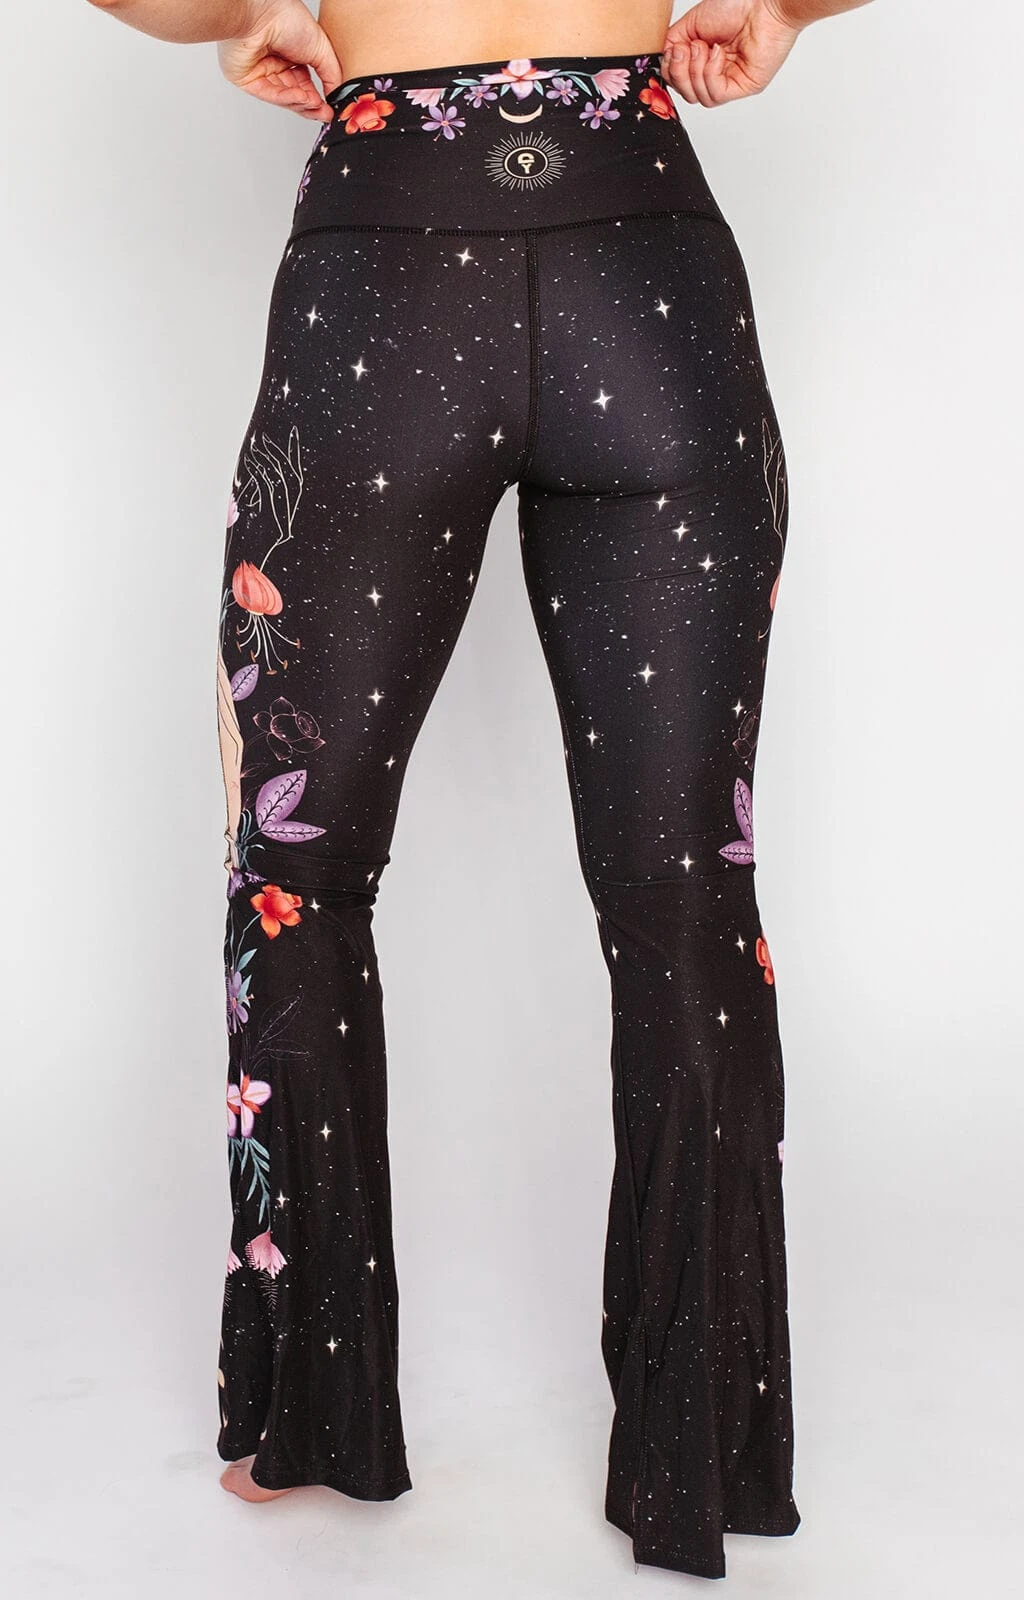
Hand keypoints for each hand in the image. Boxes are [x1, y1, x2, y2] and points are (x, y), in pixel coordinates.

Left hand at [217, 0, 342, 120]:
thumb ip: (331, 74)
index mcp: (291, 53)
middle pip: (295, 94)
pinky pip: (270, 94)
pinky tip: (302, 98)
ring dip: (301, 103)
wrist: (261, 13)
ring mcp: (261, 72)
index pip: (305, 83)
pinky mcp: (247, 79)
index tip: (330, 108)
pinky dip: (288, 99)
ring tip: (315, 104)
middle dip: (311, 106)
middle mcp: (276, 62)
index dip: (317, 98)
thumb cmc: (286, 16)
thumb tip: (336, 95)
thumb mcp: (321, 47)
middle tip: (324, 113)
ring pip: (283, 97)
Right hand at [660, 0, 802, 106]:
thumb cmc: (735, 6)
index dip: (670, 70)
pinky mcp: (742, 87)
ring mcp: (729, 81)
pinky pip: (715, 95)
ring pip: (699, 97)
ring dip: (695, 71)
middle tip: (686, 49)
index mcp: (703, 60)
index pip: (678, 82)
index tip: (673, 50)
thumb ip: (672, 43)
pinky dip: (710, 73)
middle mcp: (716, 73)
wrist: (763, 2)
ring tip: (705, 47)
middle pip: (685, 94)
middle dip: (679, 73)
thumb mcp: (691, 24)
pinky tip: (718, 53)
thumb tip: (663, 60)